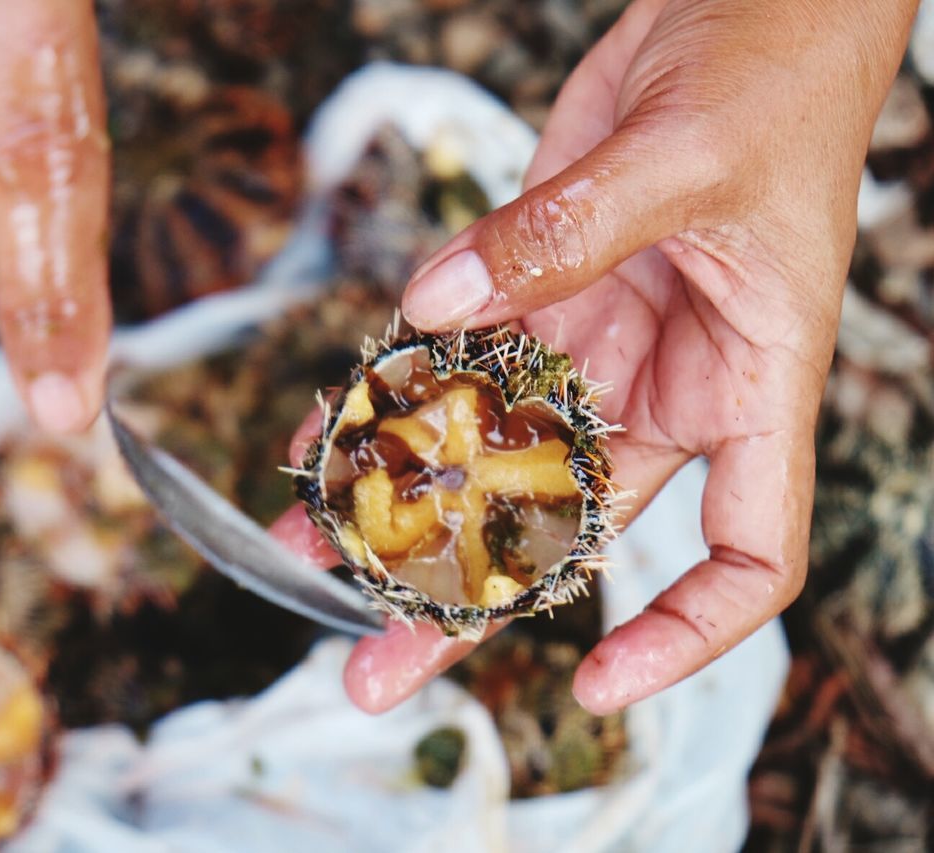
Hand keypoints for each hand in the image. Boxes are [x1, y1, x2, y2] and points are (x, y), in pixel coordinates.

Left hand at [274, 0, 915, 713]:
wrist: (747, 4)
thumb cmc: (774, 78)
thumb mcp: (685, 159)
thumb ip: (566, 233)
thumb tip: (440, 301)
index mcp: (749, 386)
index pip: (745, 553)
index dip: (683, 632)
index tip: (598, 684)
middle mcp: (664, 387)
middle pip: (571, 530)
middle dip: (470, 600)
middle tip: (373, 668)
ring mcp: (591, 347)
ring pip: (490, 456)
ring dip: (400, 506)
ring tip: (306, 552)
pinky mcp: (531, 295)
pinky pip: (451, 364)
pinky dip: (386, 401)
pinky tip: (318, 439)